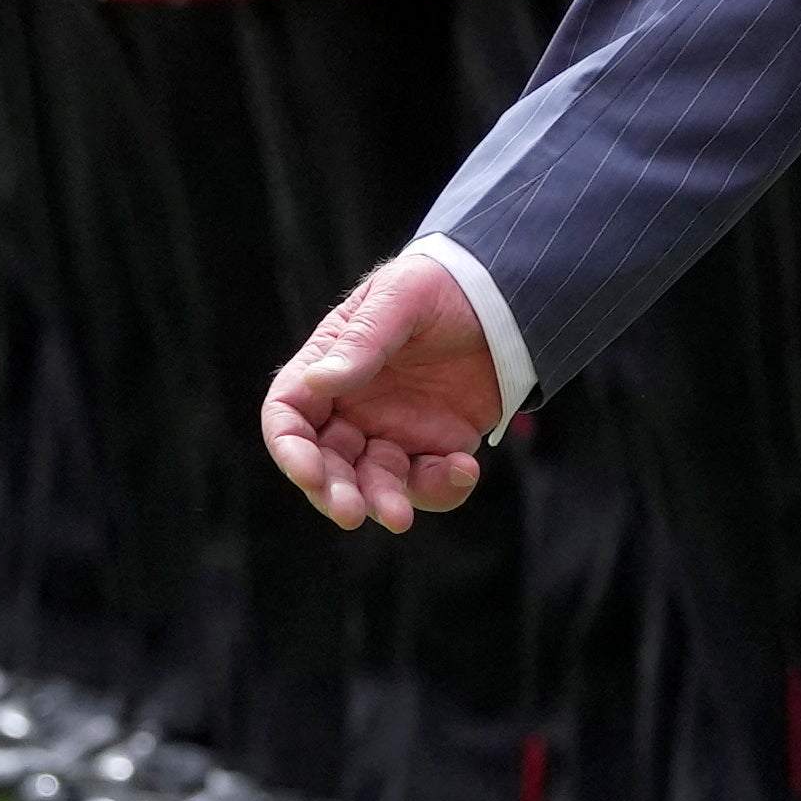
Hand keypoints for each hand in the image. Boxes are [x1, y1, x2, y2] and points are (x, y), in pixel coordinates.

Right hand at [263, 253, 503, 532]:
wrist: (511, 292)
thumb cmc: (443, 283)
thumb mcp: (402, 298)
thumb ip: (363, 341)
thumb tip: (318, 382)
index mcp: (328, 368)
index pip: (289, 418)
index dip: (291, 450)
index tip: (309, 473)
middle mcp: (353, 408)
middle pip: (326, 463)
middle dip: (333, 492)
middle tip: (353, 514)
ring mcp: (394, 429)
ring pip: (374, 482)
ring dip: (383, 501)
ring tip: (401, 517)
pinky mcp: (438, 444)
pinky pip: (428, 480)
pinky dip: (439, 487)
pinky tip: (462, 468)